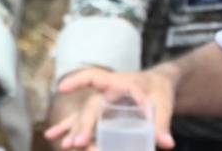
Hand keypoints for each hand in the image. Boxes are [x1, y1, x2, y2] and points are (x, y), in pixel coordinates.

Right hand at [46, 65, 178, 148]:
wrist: (158, 87)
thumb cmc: (159, 90)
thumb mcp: (163, 104)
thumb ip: (161, 124)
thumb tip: (167, 144)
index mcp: (118, 82)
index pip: (94, 77)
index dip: (78, 82)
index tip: (62, 88)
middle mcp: (104, 92)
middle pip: (89, 106)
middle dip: (83, 125)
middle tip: (79, 142)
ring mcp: (101, 103)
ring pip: (83, 116)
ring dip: (73, 130)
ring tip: (65, 145)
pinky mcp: (101, 114)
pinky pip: (82, 121)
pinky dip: (69, 129)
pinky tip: (54, 137)